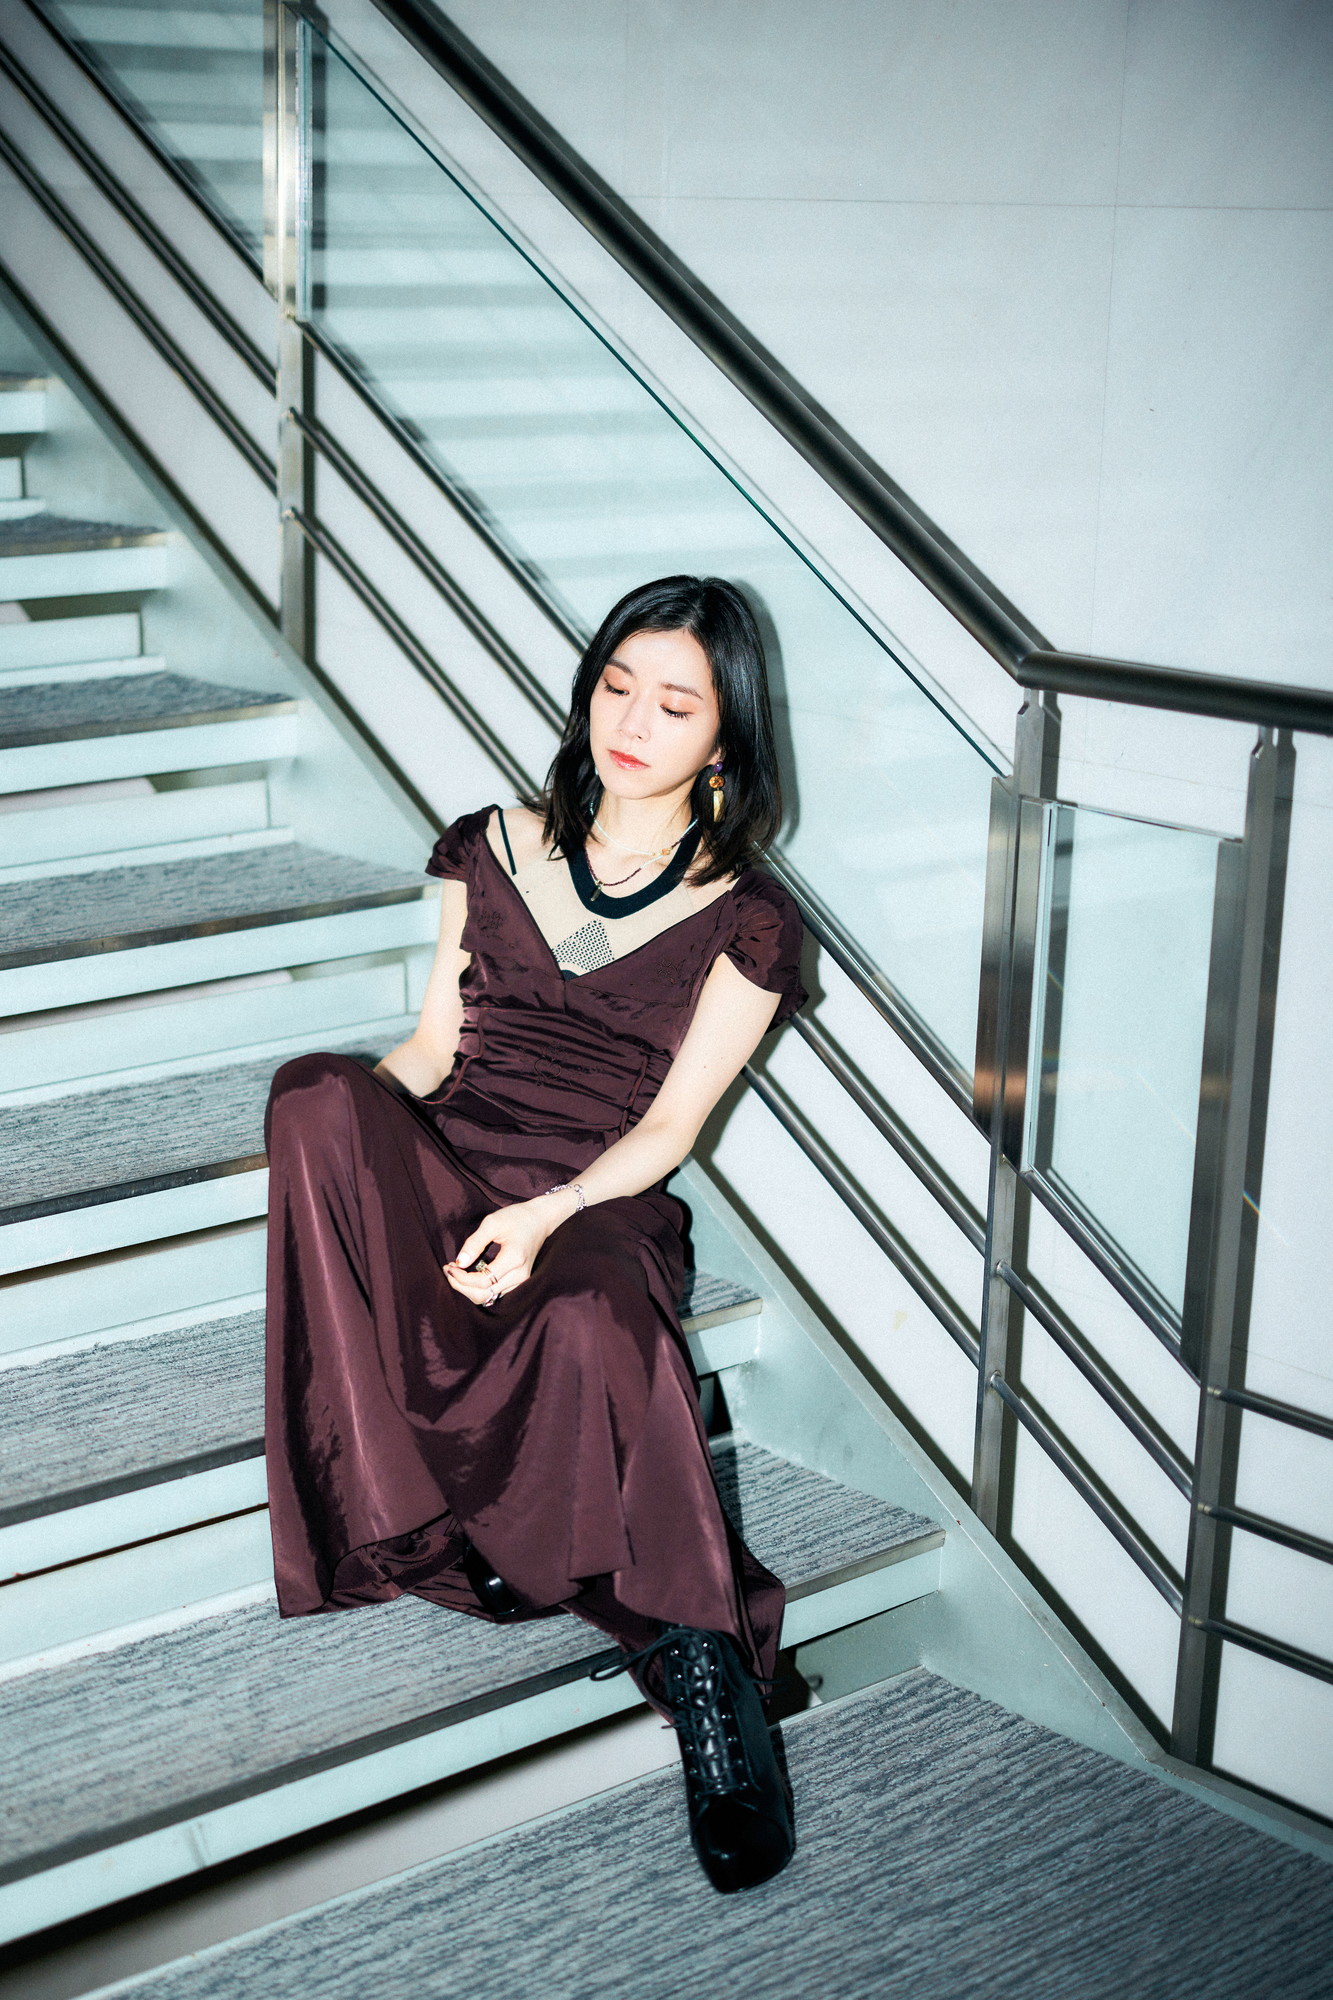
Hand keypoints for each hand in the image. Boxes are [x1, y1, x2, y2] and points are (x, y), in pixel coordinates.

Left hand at [443, 1190, 578, 1306]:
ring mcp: (522, 1281)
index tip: (448, 1265)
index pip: (481, 1281)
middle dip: (461, 1286)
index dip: (461, 1278)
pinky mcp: (520, 1281)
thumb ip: (474, 1243)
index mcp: (513, 1260)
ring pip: (488, 1297)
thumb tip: (459, 1263)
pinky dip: (480, 1288)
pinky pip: (495, 1293)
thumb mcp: (492, 1223)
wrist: (541, 1219)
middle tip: (449, 1271)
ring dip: (469, 1289)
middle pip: (483, 1295)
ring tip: (457, 1273)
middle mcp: (520, 1275)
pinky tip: (470, 1275)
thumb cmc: (517, 1217)